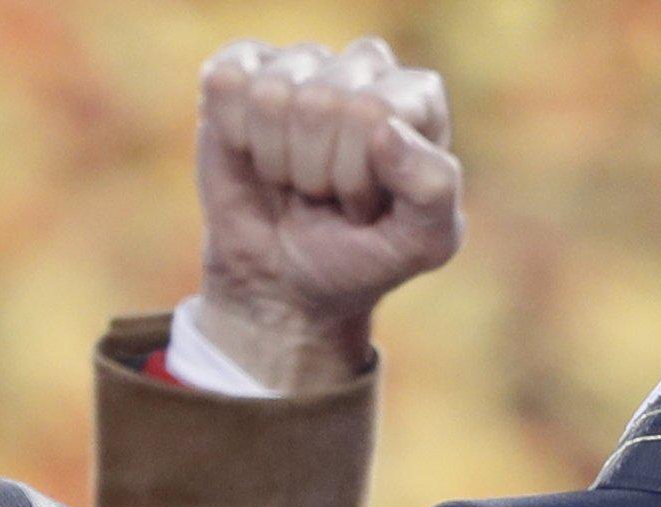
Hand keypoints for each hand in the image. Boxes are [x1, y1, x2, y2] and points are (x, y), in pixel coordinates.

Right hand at [192, 36, 462, 392]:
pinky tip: (254, 154)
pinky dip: (233, 135)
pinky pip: (226, 82)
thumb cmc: (358, 259)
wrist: (284, 286)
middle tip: (325, 197)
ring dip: (276, 159)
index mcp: (416, 97)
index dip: (355, 174)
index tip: (362, 206)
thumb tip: (386, 128)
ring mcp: (301, 65)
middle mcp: (363, 67)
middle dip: (315, 172)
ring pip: (271, 94)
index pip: (371, 110)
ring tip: (296, 181)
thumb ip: (433, 189)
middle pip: (320, 101)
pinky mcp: (242, 73)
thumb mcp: (420, 245)